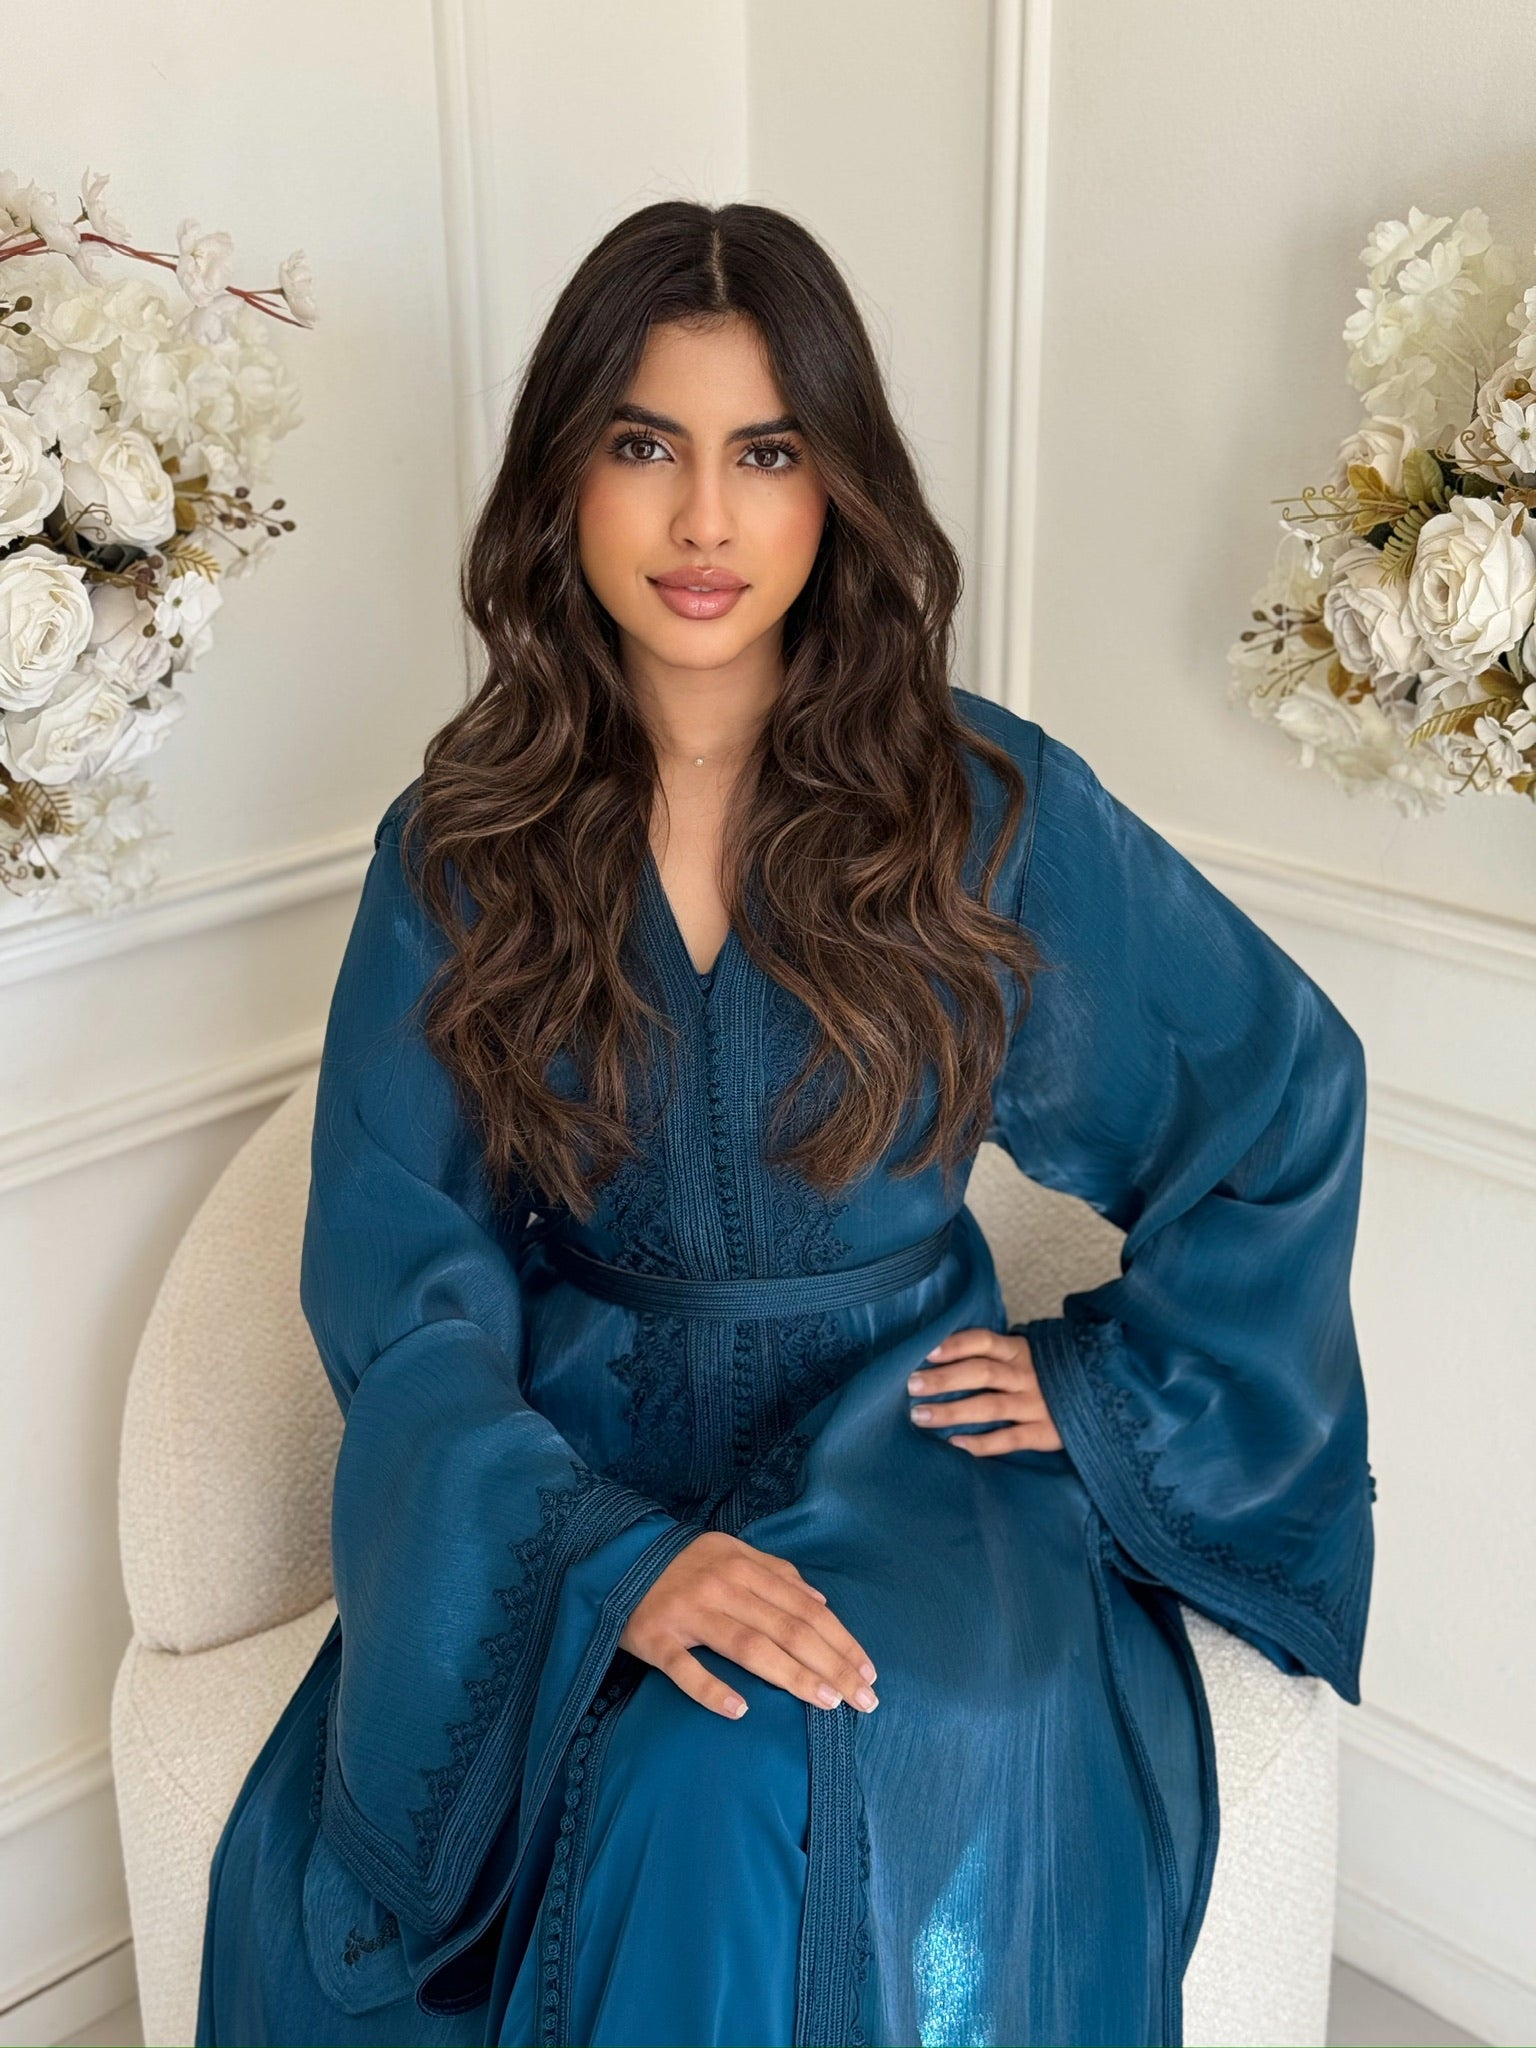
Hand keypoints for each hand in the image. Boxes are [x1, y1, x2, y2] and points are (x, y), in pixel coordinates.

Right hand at [618, 1528, 879, 1721]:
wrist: (615, 1556)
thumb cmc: (683, 1563)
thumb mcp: (731, 1553)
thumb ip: (777, 1573)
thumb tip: (821, 1601)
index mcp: (744, 1567)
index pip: (805, 1608)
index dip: (841, 1640)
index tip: (868, 1672)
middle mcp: (722, 1587)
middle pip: (787, 1628)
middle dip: (832, 1664)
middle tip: (863, 1699)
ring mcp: (688, 1613)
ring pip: (749, 1646)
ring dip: (791, 1675)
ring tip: (826, 1702)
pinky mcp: (654, 1638)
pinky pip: (684, 1668)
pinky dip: (711, 1689)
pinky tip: (740, 1711)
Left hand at [906, 1326, 1063, 1454]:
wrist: (1104, 1397)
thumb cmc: (1047, 1376)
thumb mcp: (1026, 1357)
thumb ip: (994, 1356)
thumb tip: (938, 1357)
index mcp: (1020, 1351)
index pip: (985, 1341)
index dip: (956, 1344)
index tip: (926, 1352)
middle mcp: (1027, 1375)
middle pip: (981, 1372)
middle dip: (944, 1379)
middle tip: (911, 1386)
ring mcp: (1038, 1404)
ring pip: (990, 1406)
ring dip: (953, 1411)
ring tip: (921, 1416)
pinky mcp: (1046, 1432)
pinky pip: (1010, 1439)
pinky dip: (982, 1443)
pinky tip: (955, 1445)